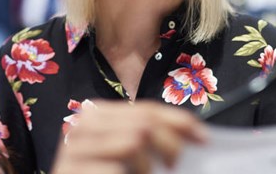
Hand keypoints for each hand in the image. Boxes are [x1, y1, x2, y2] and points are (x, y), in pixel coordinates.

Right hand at [51, 100, 207, 173]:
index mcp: (96, 115)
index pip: (146, 109)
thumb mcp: (125, 152)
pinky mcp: (72, 171)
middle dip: (169, 144)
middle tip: (175, 164)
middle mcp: (82, 126)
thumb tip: (195, 134)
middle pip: (142, 123)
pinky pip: (117, 170)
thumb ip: (146, 136)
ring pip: (133, 143)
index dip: (179, 121)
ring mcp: (74, 149)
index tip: (203, 138)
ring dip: (148, 167)